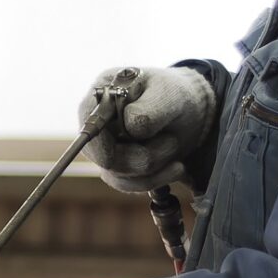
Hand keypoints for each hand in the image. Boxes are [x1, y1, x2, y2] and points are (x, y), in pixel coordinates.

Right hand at [85, 65, 214, 192]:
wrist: (188, 111)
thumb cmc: (174, 94)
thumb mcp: (169, 94)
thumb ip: (149, 110)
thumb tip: (129, 128)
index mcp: (101, 95)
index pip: (89, 125)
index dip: (99, 144)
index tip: (115, 157)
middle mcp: (97, 123)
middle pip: (104, 157)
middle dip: (142, 156)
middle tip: (171, 142)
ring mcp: (105, 147)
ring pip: (118, 176)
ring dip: (154, 167)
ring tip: (173, 145)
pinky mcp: (118, 166)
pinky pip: (129, 184)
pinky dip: (156, 179)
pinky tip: (175, 167)